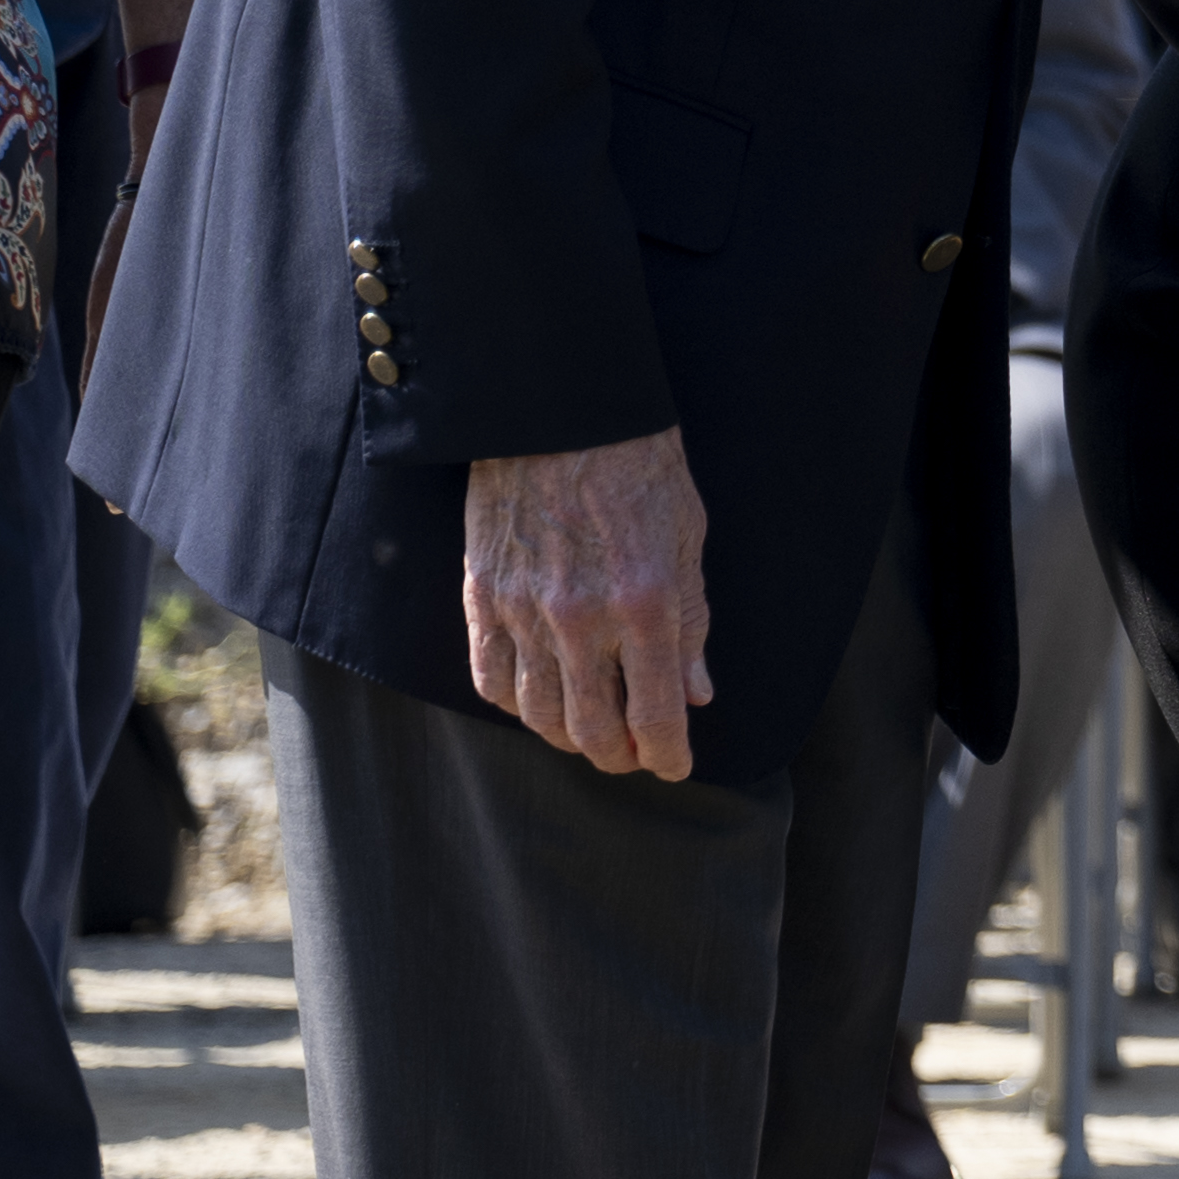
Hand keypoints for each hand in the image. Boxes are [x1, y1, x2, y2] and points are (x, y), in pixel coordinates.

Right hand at [463, 432, 713, 780]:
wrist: (560, 411)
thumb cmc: (639, 466)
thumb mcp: (688, 539)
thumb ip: (691, 621)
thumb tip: (696, 692)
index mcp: (643, 603)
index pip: (655, 712)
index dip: (668, 753)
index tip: (676, 767)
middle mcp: (580, 618)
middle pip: (592, 728)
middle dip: (619, 756)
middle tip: (634, 757)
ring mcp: (523, 610)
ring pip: (536, 714)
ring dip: (567, 738)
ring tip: (590, 737)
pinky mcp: (482, 595)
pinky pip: (489, 677)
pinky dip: (514, 704)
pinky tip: (536, 702)